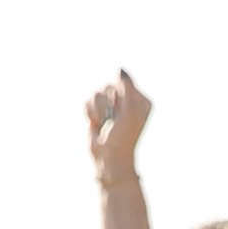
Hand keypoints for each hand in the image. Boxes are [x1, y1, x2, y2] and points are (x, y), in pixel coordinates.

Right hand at [86, 69, 151, 185]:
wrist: (109, 159)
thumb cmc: (123, 138)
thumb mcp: (130, 112)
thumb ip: (127, 88)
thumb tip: (120, 69)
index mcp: (140, 100)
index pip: (123, 82)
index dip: (118, 96)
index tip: (123, 113)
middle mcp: (127, 101)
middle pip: (108, 86)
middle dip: (107, 103)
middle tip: (113, 120)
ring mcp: (112, 107)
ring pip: (96, 93)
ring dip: (98, 110)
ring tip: (104, 123)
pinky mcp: (98, 112)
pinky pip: (88, 101)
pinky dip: (90, 113)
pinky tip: (96, 124)